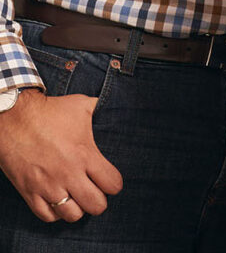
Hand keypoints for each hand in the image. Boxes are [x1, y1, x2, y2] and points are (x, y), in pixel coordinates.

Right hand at [0, 89, 121, 221]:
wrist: (14, 119)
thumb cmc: (50, 111)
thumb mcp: (81, 105)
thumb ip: (100, 110)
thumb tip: (111, 106)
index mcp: (85, 154)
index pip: (111, 183)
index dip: (115, 185)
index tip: (112, 182)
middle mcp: (68, 174)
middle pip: (95, 205)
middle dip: (100, 202)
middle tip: (98, 195)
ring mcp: (48, 186)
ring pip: (72, 215)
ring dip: (78, 209)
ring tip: (79, 199)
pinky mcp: (29, 192)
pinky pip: (47, 216)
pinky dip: (55, 213)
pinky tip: (59, 202)